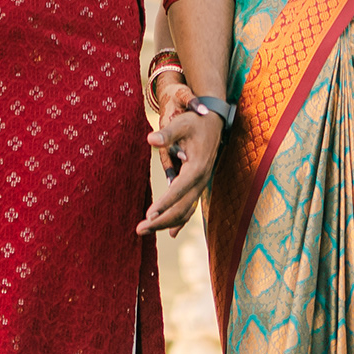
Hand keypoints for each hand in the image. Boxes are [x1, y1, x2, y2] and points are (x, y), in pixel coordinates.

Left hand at [140, 106, 220, 233]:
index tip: (149, 214)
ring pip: (185, 211)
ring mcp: (201, 185)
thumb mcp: (181, 123)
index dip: (164, 203)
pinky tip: (170, 233)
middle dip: (160, 220)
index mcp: (197, 167)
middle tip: (139, 229)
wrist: (214, 120)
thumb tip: (150, 139)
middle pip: (181, 208)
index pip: (178, 190)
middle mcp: (201, 180)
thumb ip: (166, 133)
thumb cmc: (195, 121)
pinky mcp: (198, 185)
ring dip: (165, 223)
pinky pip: (190, 208)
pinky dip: (180, 221)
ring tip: (144, 230)